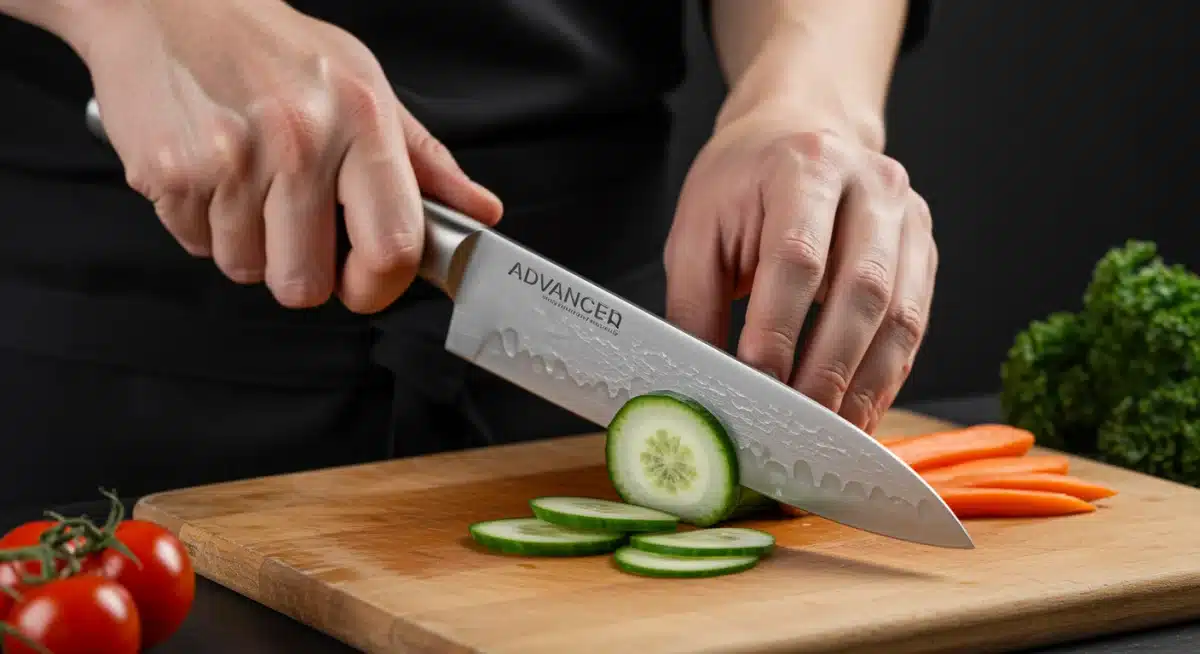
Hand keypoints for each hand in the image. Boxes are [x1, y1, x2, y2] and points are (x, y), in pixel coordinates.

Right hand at [72, 0, 501, 311]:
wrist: (165, 2)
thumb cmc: (269, 46)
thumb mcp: (364, 86)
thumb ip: (424, 161)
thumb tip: (480, 211)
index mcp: (360, 121)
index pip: (391, 250)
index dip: (378, 288)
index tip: (366, 282)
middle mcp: (299, 142)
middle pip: (305, 284)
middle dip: (299, 268)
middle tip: (294, 221)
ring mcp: (231, 159)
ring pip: (247, 269)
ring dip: (247, 242)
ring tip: (246, 181)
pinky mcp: (172, 172)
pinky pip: (196, 245)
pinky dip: (202, 222)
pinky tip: (211, 172)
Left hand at [665, 110, 936, 432]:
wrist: (801, 132)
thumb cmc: (741, 184)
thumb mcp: (697, 231)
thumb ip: (694, 306)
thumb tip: (699, 386)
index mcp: (804, 165)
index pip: (797, 257)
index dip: (779, 327)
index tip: (758, 383)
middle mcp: (871, 184)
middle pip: (862, 290)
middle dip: (828, 369)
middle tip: (798, 424)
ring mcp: (908, 216)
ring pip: (901, 315)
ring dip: (866, 384)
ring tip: (831, 433)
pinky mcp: (924, 249)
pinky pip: (915, 323)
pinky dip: (887, 376)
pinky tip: (860, 410)